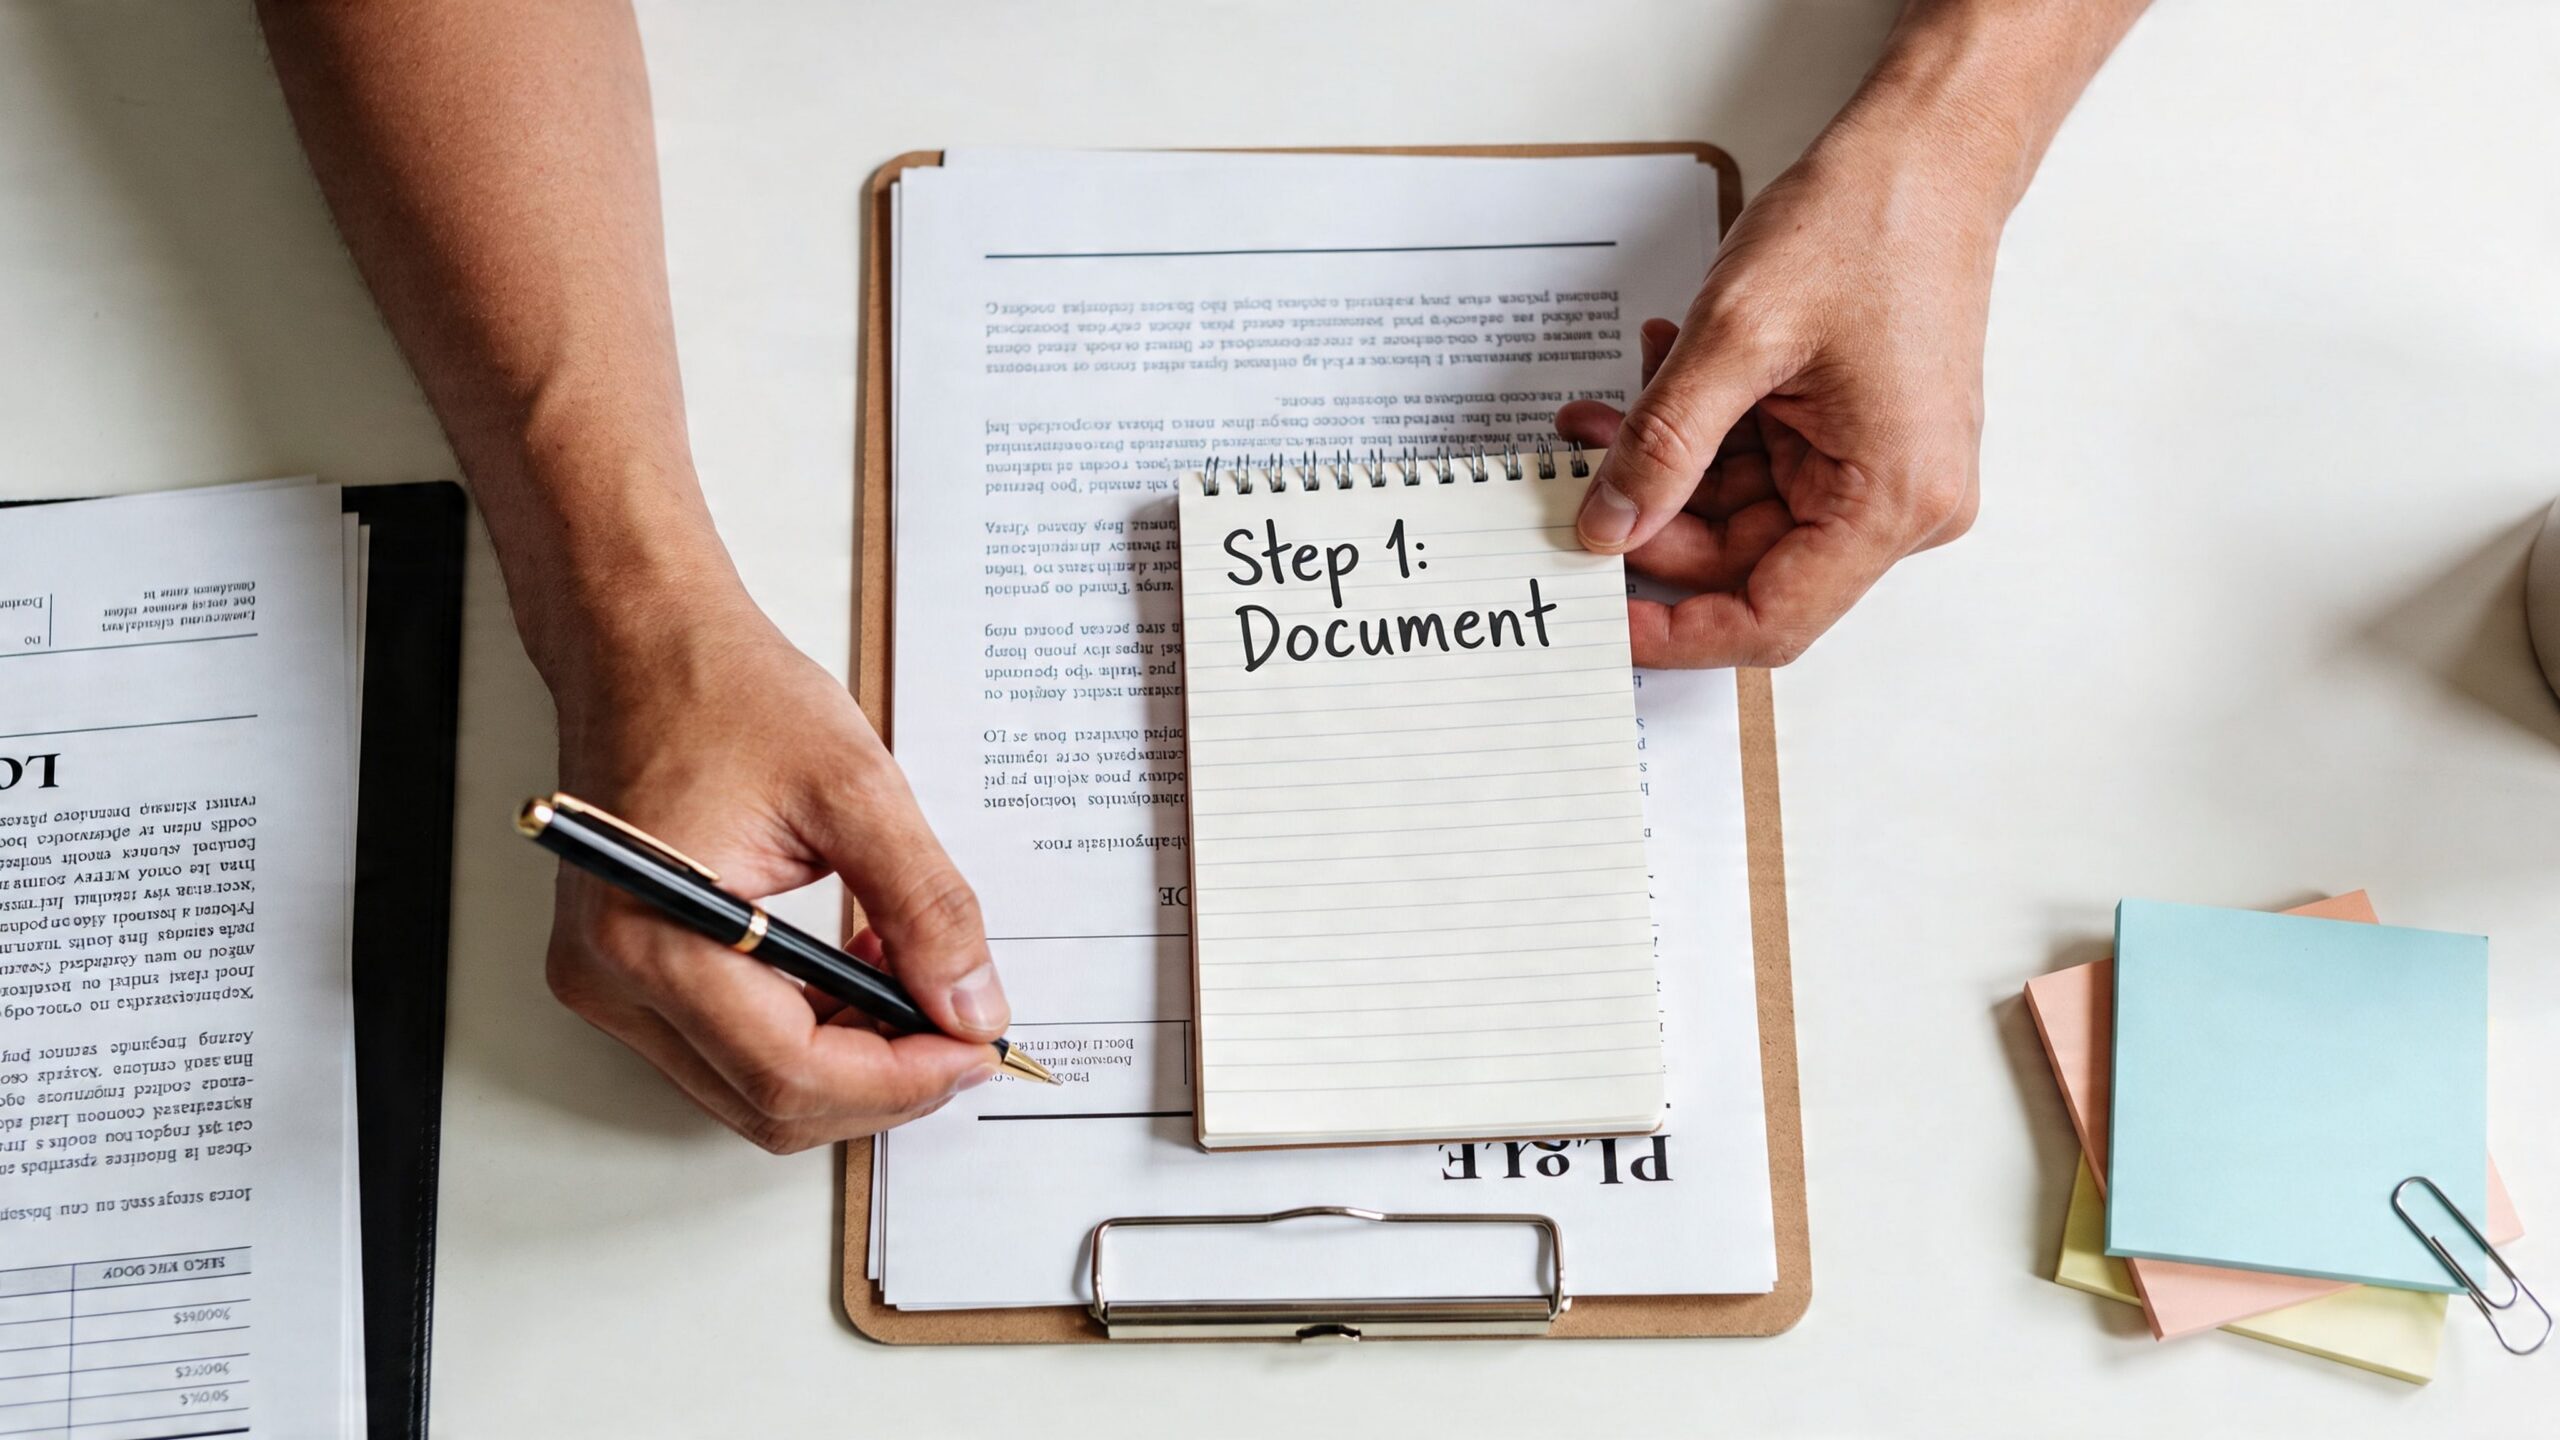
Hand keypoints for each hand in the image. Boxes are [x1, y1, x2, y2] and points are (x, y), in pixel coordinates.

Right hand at [539, 590, 1005, 1152]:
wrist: (642, 642)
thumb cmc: (720, 690)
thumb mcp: (856, 788)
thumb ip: (926, 907)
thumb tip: (972, 1005)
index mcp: (651, 932)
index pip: (790, 1070)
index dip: (899, 1079)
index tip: (973, 1048)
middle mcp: (610, 977)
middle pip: (767, 1101)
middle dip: (881, 1080)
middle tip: (962, 1027)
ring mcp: (609, 983)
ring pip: (750, 1088)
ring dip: (848, 1059)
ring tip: (909, 977)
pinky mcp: (626, 973)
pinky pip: (729, 1049)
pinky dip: (808, 1032)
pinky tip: (856, 971)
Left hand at [1559, 125, 1998, 666]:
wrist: (1929, 154)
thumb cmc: (1870, 223)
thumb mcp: (1737, 337)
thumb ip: (1665, 445)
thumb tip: (1608, 527)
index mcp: (1894, 500)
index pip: (1773, 618)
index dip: (1678, 632)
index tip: (1602, 622)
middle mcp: (1901, 503)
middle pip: (1746, 564)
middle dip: (1651, 518)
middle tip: (1579, 468)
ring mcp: (1881, 472)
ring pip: (1739, 514)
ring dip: (1666, 465)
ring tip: (1608, 409)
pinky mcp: (1858, 441)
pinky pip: (1759, 468)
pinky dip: (1702, 434)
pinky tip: (1663, 376)